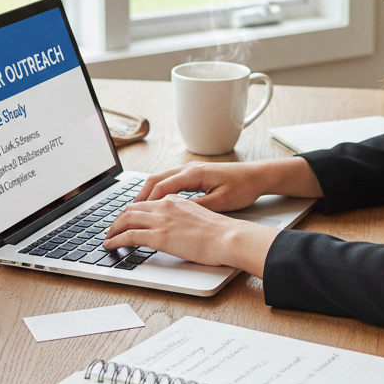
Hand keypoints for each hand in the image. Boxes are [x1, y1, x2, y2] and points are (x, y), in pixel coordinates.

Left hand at [103, 195, 274, 275]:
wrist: (229, 237)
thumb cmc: (222, 232)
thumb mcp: (202, 217)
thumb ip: (187, 218)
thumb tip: (180, 228)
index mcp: (177, 200)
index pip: (148, 202)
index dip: (134, 210)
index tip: (128, 218)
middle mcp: (166, 205)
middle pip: (133, 208)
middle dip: (119, 218)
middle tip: (112, 227)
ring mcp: (161, 220)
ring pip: (126, 219)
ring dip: (113, 228)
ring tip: (107, 237)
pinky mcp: (158, 236)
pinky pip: (128, 236)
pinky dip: (115, 240)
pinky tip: (110, 245)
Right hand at [133, 157, 322, 211]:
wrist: (258, 176)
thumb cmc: (242, 187)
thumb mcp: (221, 202)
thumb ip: (197, 207)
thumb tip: (177, 214)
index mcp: (193, 174)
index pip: (161, 187)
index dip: (145, 202)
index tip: (132, 215)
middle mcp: (189, 168)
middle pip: (155, 180)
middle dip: (139, 196)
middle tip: (125, 213)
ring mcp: (192, 169)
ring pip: (161, 178)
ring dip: (147, 193)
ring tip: (136, 209)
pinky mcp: (196, 173)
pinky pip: (170, 180)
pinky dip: (158, 190)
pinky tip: (156, 202)